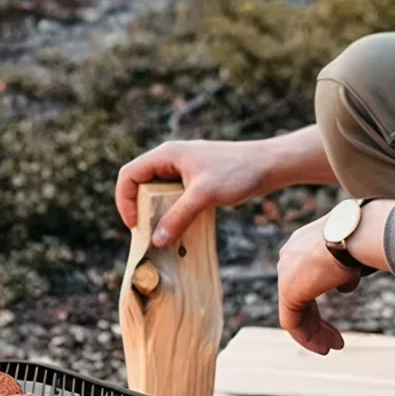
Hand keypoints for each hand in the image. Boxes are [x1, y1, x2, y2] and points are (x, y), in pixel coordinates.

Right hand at [115, 138, 281, 249]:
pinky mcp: (195, 178)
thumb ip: (178, 217)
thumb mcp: (203, 196)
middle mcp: (170, 158)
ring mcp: (183, 168)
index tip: (135, 224)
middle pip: (140, 183)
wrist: (270, 165)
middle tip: (148, 232)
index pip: (129, 174)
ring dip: (157, 212)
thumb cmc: (237, 173)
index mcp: (166, 154)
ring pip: (157, 191)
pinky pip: (173, 195)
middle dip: (140, 208)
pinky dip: (172, 211)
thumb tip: (156, 241)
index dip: (124, 200)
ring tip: (163, 232)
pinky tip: (181, 226)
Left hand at [277, 218, 361, 355]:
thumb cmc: (362, 237)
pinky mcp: (288, 291)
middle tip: (336, 339)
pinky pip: (292, 322)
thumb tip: (344, 285)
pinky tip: (323, 348)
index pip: (307, 278)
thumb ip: (345, 270)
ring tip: (332, 348)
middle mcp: (290, 257)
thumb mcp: (354, 252)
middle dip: (317, 320)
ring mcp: (286, 274)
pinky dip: (307, 337)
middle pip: (300, 296)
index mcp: (304, 244)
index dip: (321, 297)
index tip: (337, 311)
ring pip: (295, 313)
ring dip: (314, 333)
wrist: (354, 232)